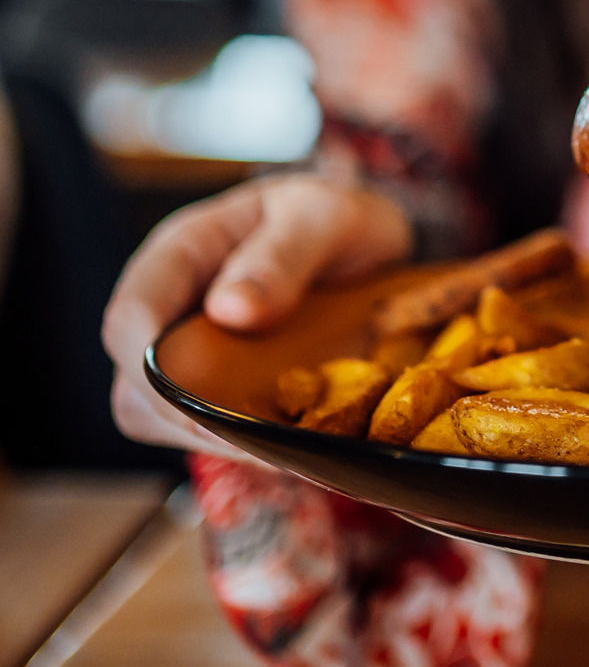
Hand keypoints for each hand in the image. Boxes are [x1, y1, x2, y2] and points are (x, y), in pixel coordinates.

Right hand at [102, 174, 412, 459]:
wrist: (379, 243)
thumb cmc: (342, 218)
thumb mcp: (324, 218)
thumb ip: (281, 256)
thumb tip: (229, 311)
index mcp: (184, 253)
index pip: (132, 315)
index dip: (150, 366)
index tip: (200, 402)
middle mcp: (177, 306)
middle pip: (136, 383)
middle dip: (184, 419)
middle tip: (257, 441)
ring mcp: (198, 350)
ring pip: (164, 418)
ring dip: (214, 440)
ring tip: (279, 449)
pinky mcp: (227, 384)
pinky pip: (210, 429)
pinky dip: (243, 444)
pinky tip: (290, 446)